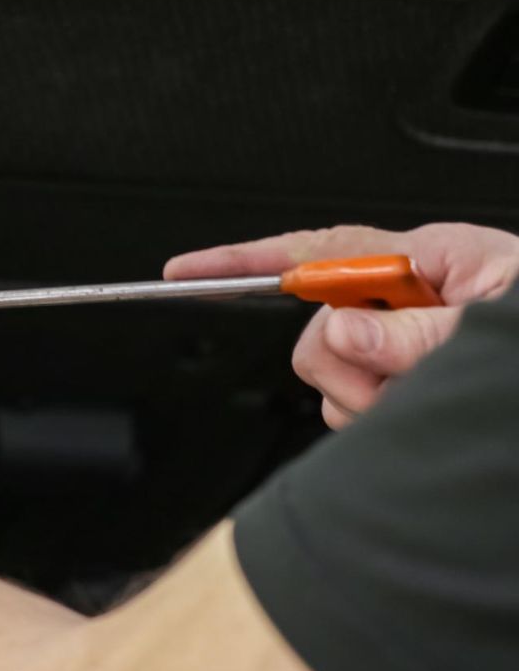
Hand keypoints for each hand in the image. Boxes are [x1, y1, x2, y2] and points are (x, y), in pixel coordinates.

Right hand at [165, 223, 518, 427]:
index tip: (183, 269)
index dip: (242, 259)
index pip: (317, 250)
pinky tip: (425, 412)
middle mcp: (410, 296)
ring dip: (377, 402)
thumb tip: (343, 332)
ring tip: (436, 399)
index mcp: (433, 257)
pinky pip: (354, 410)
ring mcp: (404, 344)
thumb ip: (421, 333)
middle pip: (318, 330)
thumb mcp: (500, 328)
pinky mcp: (405, 384)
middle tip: (407, 385)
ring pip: (334, 379)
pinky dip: (381, 420)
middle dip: (353, 371)